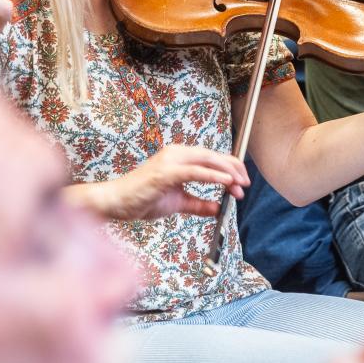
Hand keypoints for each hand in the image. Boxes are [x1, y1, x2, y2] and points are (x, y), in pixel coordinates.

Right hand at [79, 145, 249, 221]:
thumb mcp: (177, 203)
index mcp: (178, 157)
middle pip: (213, 156)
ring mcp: (170, 161)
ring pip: (207, 160)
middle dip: (234, 169)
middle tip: (245, 185)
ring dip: (227, 172)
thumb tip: (217, 209)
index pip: (211, 157)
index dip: (230, 168)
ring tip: (239, 185)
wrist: (117, 202)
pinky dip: (213, 176)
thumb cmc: (142, 199)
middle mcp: (175, 154)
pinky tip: (226, 182)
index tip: (242, 183)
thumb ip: (198, 204)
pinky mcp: (166, 172)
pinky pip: (195, 172)